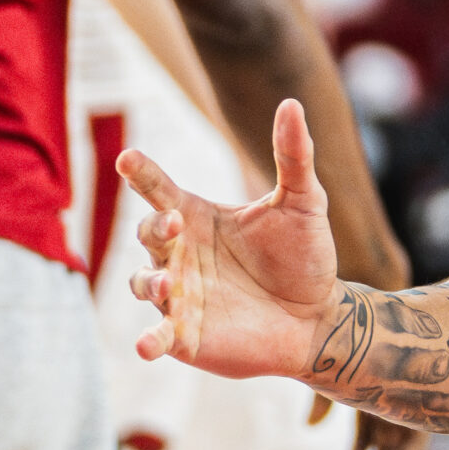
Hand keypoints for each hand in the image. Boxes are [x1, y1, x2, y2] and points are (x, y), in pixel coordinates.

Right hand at [121, 99, 342, 379]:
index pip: (159, 190)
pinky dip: (149, 340)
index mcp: (198, 217)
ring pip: (144, 283)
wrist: (319, 315)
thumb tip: (291, 103)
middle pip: (148, 233)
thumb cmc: (304, 255)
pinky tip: (145, 346)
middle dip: (155, 226)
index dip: (141, 173)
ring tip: (168, 282)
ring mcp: (179, 296)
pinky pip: (158, 336)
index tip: (129, 158)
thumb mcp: (303, 201)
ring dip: (150, 282)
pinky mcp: (186, 336)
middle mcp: (181, 254)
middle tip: (175, 222)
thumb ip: (293, 155)